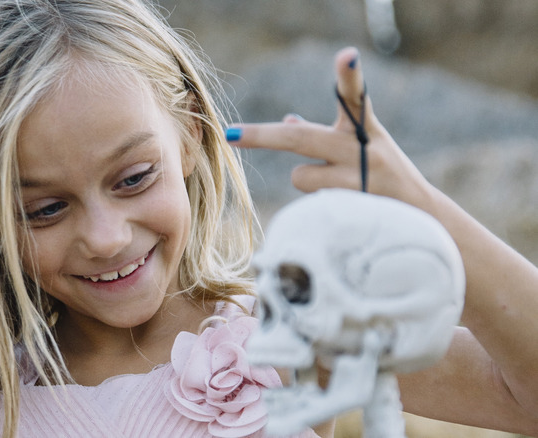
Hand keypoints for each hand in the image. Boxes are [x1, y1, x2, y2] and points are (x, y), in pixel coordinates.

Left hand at [228, 47, 434, 210]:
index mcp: (365, 130)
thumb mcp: (362, 148)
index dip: (349, 76)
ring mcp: (361, 181)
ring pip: (301, 177)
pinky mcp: (354, 210)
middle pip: (301, 137)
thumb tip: (289, 120)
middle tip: (231, 134)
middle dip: (262, 135)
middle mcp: (365, 150)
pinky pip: (312, 203)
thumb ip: (325, 135)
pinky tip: (347, 211)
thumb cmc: (384, 177)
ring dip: (307, 181)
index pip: (355, 97)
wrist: (423, 223)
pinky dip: (319, 206)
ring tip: (340, 190)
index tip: (346, 55)